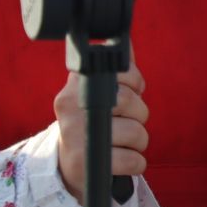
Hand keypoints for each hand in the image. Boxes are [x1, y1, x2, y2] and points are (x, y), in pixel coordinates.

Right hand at [56, 63, 148, 202]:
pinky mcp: (83, 165)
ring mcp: (74, 138)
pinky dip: (136, 163)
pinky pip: (133, 161)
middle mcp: (70, 110)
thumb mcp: (98, 95)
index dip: (134, 83)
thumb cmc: (91, 123)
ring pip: (135, 132)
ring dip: (139, 141)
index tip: (132, 92)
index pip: (120, 72)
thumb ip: (116, 70)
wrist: (67, 165)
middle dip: (139, 113)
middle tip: (129, 121)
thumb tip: (126, 40)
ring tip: (124, 143)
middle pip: (128, 100)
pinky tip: (123, 160)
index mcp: (75, 88)